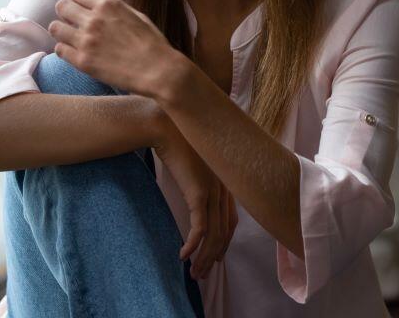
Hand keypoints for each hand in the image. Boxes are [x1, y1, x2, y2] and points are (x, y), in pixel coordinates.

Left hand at [48, 0, 183, 96]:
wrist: (158, 70)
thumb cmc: (152, 43)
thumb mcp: (135, 15)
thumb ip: (114, 9)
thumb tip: (98, 5)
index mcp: (108, 5)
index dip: (77, 0)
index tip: (80, 8)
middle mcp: (93, 19)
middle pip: (62, 6)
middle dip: (66, 13)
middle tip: (71, 22)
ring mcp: (86, 40)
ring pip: (55, 28)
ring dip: (62, 31)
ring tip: (70, 37)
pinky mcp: (82, 61)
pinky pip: (59, 50)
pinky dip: (64, 49)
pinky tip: (73, 52)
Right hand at [155, 115, 237, 278]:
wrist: (167, 126)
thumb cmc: (178, 140)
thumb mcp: (194, 162)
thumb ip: (198, 177)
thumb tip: (192, 187)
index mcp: (225, 182)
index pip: (231, 220)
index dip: (224, 241)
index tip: (216, 257)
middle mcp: (224, 189)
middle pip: (225, 232)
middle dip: (214, 255)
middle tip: (204, 273)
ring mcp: (214, 192)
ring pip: (214, 235)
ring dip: (203, 257)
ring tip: (194, 273)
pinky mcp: (199, 194)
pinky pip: (200, 228)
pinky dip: (193, 245)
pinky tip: (183, 256)